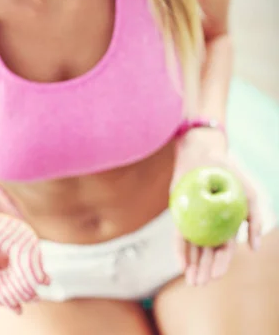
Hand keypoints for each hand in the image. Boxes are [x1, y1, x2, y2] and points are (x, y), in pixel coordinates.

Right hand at [0, 212, 49, 313]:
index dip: (2, 293)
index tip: (14, 307)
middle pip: (11, 273)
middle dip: (21, 287)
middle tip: (35, 300)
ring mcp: (9, 238)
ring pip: (22, 260)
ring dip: (32, 271)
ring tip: (44, 282)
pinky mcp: (18, 224)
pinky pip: (28, 241)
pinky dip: (35, 252)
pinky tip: (42, 261)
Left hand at [170, 132, 261, 286]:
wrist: (204, 151)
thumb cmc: (230, 172)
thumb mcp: (250, 194)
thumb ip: (256, 220)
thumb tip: (254, 249)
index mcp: (227, 224)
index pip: (225, 249)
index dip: (222, 264)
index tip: (217, 276)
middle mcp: (210, 224)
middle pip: (207, 252)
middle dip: (205, 270)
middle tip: (200, 284)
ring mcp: (194, 219)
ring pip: (193, 247)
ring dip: (192, 265)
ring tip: (192, 281)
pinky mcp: (180, 212)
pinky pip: (179, 233)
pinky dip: (180, 249)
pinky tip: (180, 263)